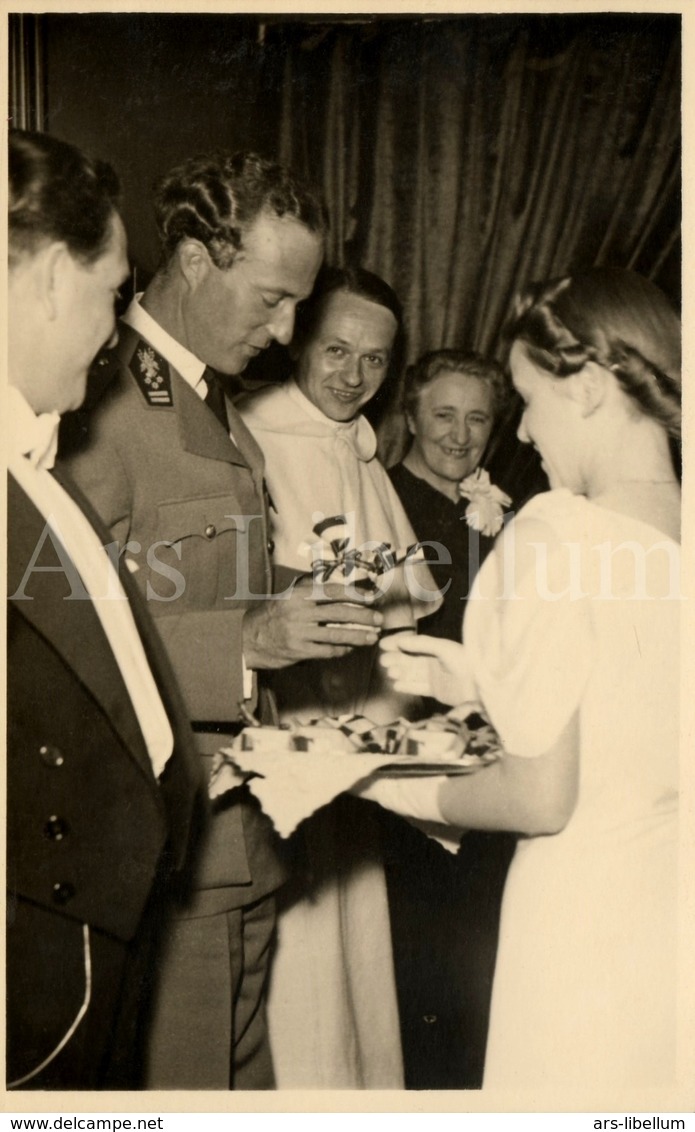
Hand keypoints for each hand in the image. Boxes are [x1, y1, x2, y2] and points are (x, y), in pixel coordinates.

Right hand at [243, 577, 382, 669]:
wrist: (247, 637)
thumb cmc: (273, 615)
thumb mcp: (289, 597)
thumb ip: (312, 592)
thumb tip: (345, 590)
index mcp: (298, 594)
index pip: (333, 591)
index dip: (355, 594)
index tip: (371, 598)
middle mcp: (299, 611)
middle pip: (339, 612)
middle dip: (363, 616)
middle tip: (379, 620)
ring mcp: (298, 632)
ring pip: (336, 634)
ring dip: (358, 636)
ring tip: (372, 638)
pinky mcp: (297, 650)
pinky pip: (326, 651)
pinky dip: (341, 650)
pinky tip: (349, 648)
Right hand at [379, 632, 473, 705]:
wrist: (480, 687)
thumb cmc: (465, 662)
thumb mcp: (443, 648)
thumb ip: (421, 644)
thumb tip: (400, 640)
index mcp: (438, 648)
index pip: (414, 644)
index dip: (399, 644)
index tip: (383, 645)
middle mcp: (435, 661)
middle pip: (411, 660)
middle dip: (396, 659)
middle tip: (383, 661)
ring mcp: (435, 677)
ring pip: (412, 674)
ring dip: (400, 672)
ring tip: (390, 672)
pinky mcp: (436, 691)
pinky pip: (418, 688)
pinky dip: (407, 686)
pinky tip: (396, 685)